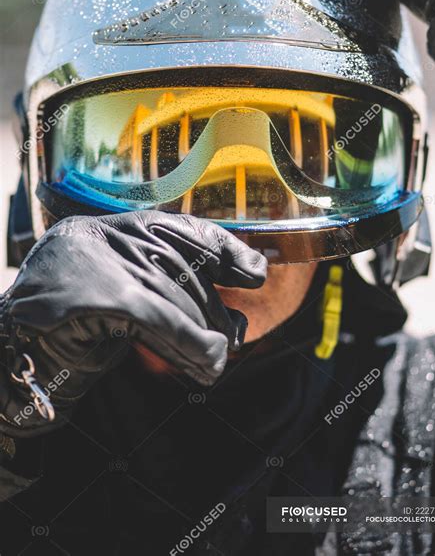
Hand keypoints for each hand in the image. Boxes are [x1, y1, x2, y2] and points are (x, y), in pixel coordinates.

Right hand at [0, 211, 266, 435]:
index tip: (255, 273)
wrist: (8, 352)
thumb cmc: (70, 326)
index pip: (183, 228)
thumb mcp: (121, 297)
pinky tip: (209, 362)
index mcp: (113, 227)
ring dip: (204, 335)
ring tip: (218, 360)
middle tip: (231, 337)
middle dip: (212, 310)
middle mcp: (106, 236)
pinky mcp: (94, 295)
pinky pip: (157, 317)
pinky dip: (189, 341)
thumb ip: (169, 295)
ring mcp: (96, 262)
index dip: (225, 248)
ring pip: (174, 297)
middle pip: (183, 270)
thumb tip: (237, 317)